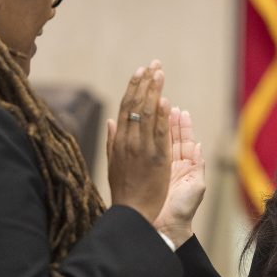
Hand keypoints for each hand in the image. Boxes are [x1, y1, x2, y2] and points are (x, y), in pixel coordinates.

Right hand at [106, 61, 170, 223]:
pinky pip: (158, 132)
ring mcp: (142, 149)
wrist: (132, 212)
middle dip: (145, 83)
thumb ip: (112, 140)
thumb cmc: (124, 190)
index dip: (133, 88)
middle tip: (153, 64)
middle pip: (136, 105)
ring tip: (159, 73)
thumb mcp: (112, 163)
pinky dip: (161, 115)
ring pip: (146, 114)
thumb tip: (111, 121)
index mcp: (119, 141)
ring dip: (153, 91)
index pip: (126, 107)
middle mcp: (128, 142)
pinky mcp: (156, 158)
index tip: (140, 71)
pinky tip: (164, 99)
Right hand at [152, 108, 204, 246]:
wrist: (164, 227)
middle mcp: (171, 166)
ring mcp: (157, 168)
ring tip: (153, 109)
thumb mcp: (196, 187)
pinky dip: (141, 139)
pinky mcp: (145, 172)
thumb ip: (198, 165)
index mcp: (185, 167)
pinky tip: (137, 127)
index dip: (182, 126)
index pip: (183, 141)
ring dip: (155, 125)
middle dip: (167, 120)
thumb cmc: (183, 210)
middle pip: (169, 138)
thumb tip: (198, 145)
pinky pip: (143, 152)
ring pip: (156, 142)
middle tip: (164, 103)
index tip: (179, 110)